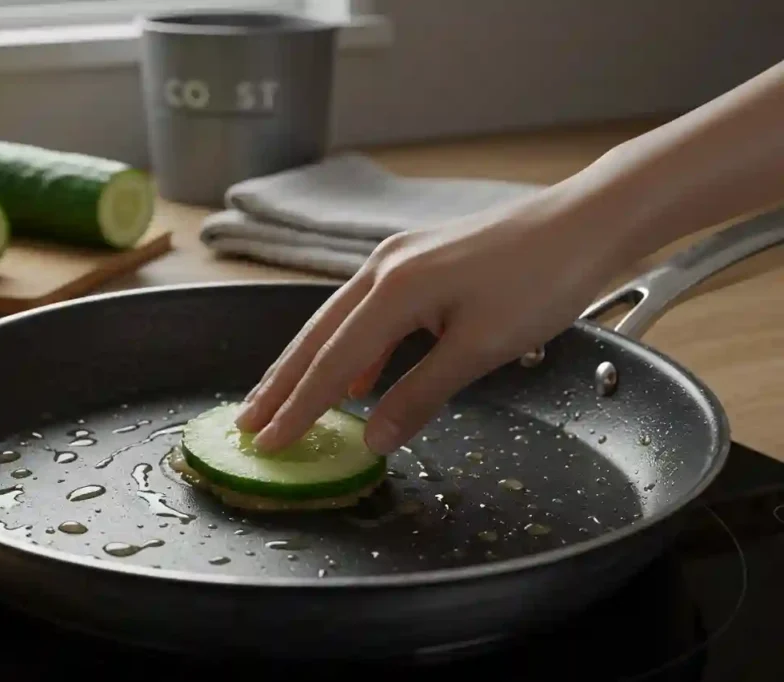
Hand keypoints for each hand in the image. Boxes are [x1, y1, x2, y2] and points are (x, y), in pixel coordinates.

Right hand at [235, 183, 631, 454]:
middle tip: (247, 421)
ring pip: (338, 321)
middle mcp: (384, 267)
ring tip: (281, 400)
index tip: (267, 442)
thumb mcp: (480, 348)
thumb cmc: (542, 279)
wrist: (587, 221)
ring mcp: (400, 258)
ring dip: (310, 364)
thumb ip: (421, 394)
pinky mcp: (419, 262)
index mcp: (393, 288)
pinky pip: (369, 312)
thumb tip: (374, 439)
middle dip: (281, 382)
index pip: (332, 361)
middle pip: (318, 335)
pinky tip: (356, 374)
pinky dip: (352, 347)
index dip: (298, 407)